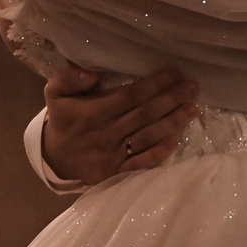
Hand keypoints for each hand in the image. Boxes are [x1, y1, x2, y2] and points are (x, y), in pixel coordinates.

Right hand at [40, 64, 198, 184]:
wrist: (54, 159)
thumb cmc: (62, 120)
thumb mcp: (54, 94)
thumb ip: (68, 78)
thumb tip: (92, 73)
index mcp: (92, 112)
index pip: (130, 96)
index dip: (154, 84)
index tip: (175, 73)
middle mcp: (105, 133)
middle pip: (144, 114)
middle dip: (171, 99)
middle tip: (192, 87)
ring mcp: (112, 155)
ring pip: (147, 137)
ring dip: (172, 123)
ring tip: (193, 108)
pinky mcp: (116, 173)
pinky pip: (141, 164)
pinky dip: (159, 153)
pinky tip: (176, 140)